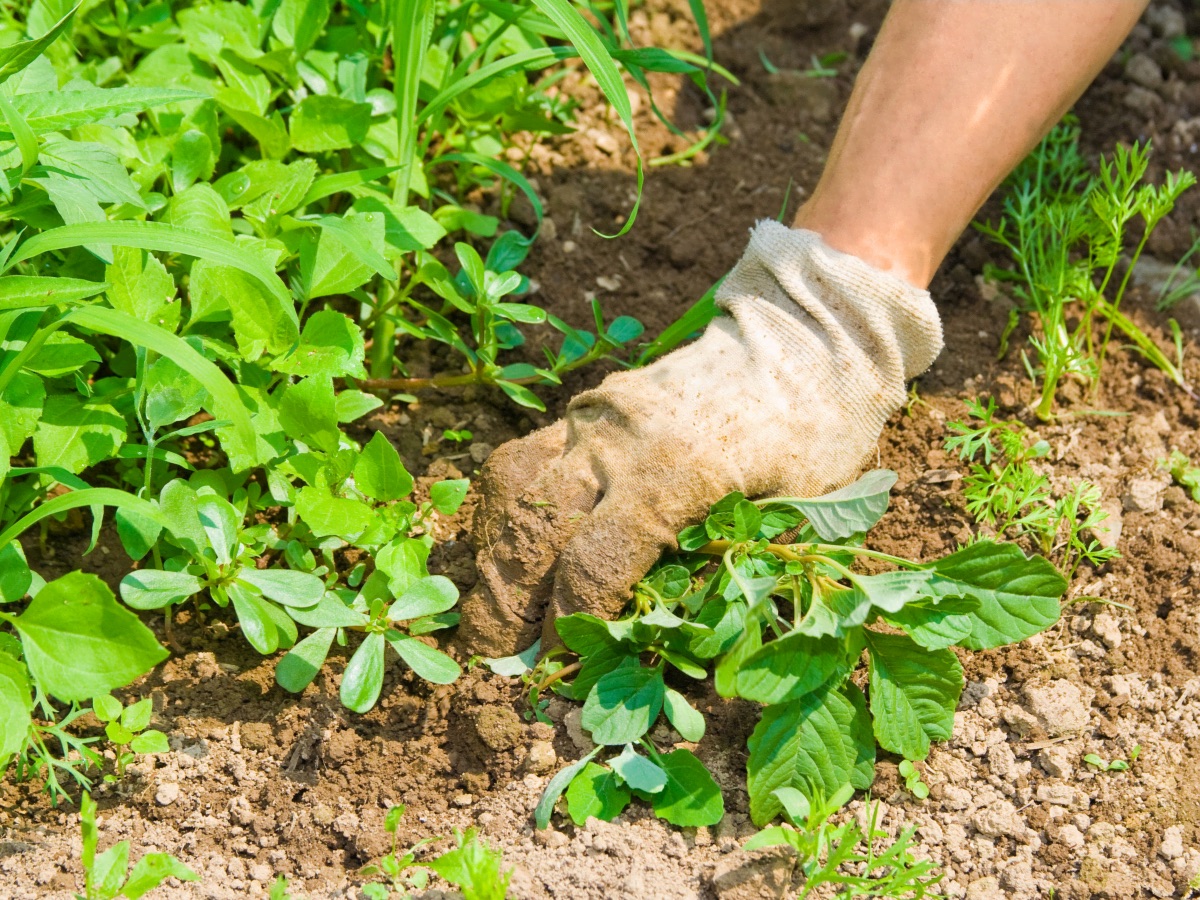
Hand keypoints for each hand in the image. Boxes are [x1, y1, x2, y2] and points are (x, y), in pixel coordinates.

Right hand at [457, 221, 942, 657]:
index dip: (569, 627)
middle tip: (502, 655)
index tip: (562, 670)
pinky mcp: (588, 404)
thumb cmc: (816, 432)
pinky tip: (508, 544)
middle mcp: (619, 441)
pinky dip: (505, 508)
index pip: (593, 565)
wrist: (807, 335)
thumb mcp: (795, 512)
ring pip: (513, 488)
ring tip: (494, 605)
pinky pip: (524, 457)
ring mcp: (596, 416)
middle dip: (507, 603)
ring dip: (493, 554)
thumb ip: (728, 570)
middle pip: (534, 530)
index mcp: (676, 473)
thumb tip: (661, 642)